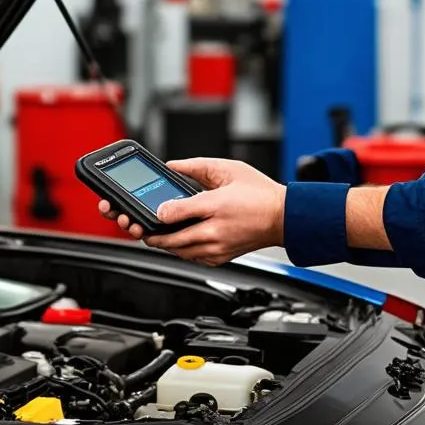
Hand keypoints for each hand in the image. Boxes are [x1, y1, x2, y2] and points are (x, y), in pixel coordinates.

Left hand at [97, 158, 285, 266]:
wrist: (284, 218)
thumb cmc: (261, 194)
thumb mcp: (229, 169)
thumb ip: (197, 167)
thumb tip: (173, 166)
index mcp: (216, 205)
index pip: (175, 212)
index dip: (157, 213)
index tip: (152, 210)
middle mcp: (215, 231)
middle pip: (170, 239)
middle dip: (151, 235)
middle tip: (140, 227)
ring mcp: (217, 248)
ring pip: (178, 252)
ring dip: (164, 244)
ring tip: (155, 234)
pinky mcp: (220, 257)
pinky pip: (191, 258)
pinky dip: (180, 251)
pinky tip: (177, 240)